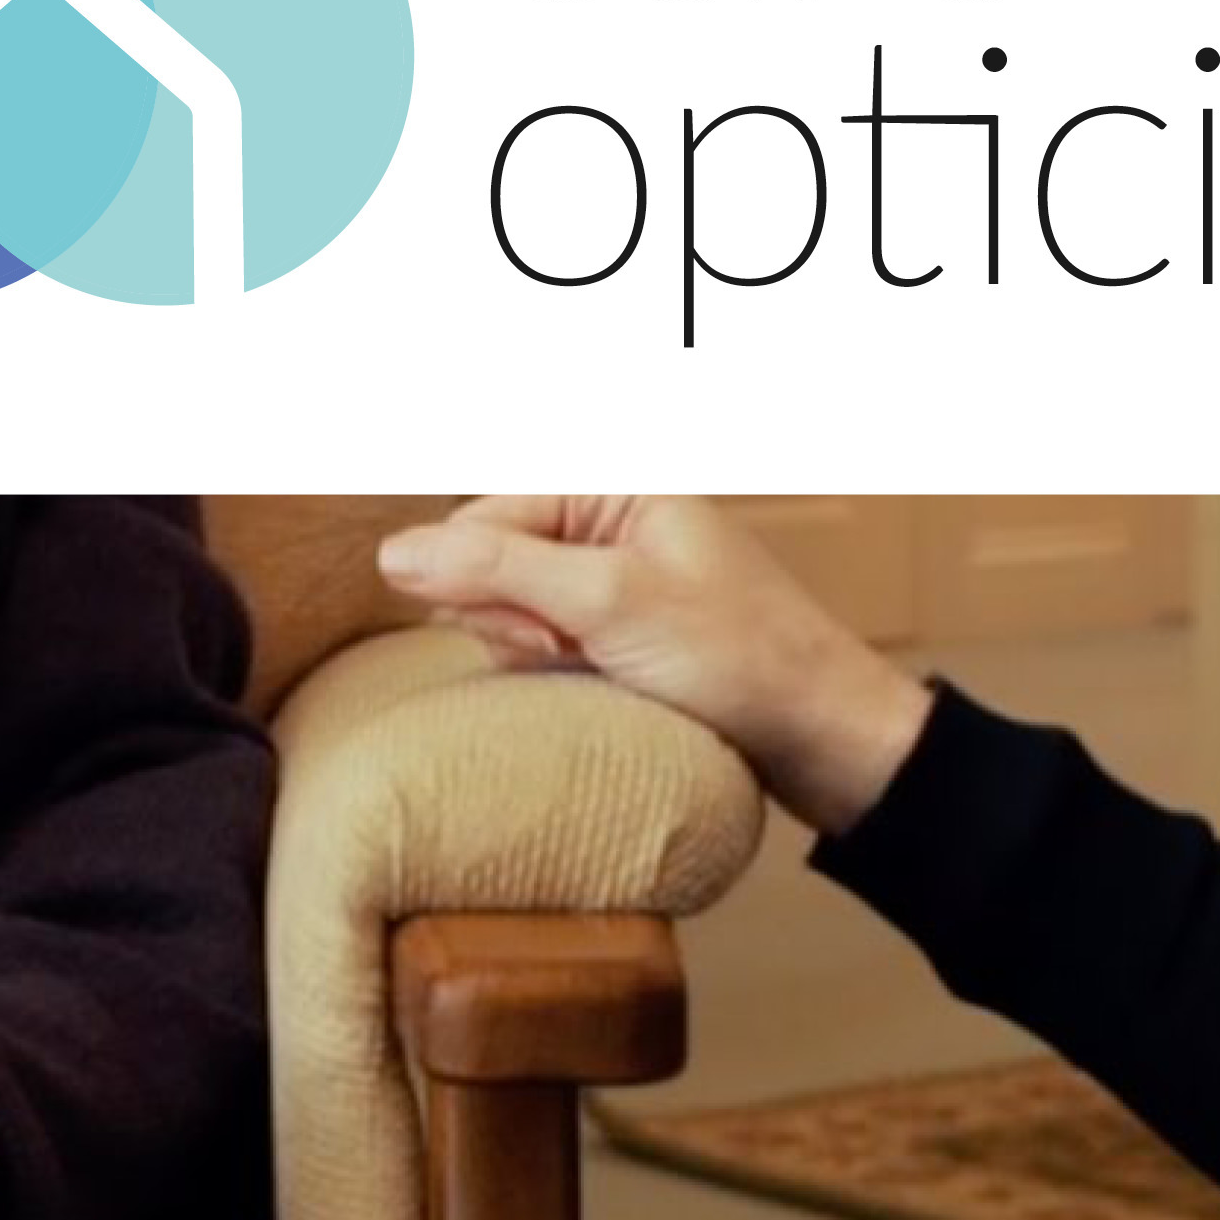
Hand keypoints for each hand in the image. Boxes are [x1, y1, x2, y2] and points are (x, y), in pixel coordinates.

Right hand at [374, 496, 938, 832]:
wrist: (826, 735)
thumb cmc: (742, 656)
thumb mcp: (611, 604)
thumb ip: (499, 569)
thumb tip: (393, 555)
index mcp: (613, 483)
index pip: (482, 520)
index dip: (488, 584)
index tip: (541, 636)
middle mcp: (609, 521)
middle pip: (489, 566)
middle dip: (516, 621)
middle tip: (578, 653)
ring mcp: (612, 580)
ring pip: (510, 615)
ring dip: (539, 655)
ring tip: (602, 675)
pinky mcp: (619, 634)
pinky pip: (545, 649)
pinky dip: (560, 677)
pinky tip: (602, 692)